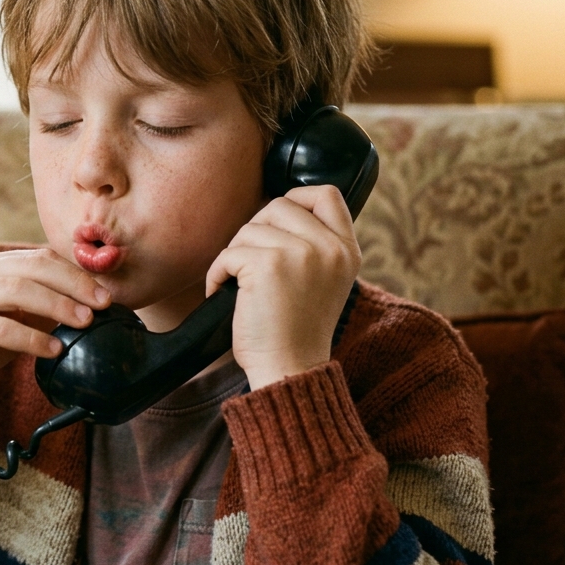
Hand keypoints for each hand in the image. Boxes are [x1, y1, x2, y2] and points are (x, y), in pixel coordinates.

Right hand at [0, 248, 110, 428]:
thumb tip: (88, 311)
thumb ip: (37, 312)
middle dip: (73, 285)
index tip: (106, 294)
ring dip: (56, 305)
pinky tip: (53, 350)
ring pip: (16, 290)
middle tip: (103, 305)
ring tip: (84, 323)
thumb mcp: (9, 323)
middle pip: (31, 267)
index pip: (39, 258)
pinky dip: (31, 337)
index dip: (75, 273)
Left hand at [205, 185, 361, 389]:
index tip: (278, 224)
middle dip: (256, 231)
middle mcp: (330, 248)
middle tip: (251, 265)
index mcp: (346, 251)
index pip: (326, 194)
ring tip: (240, 285)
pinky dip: (218, 273)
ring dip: (235, 255)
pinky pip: (229, 253)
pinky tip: (223, 293)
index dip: (297, 198)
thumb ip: (314, 246)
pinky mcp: (269, 264)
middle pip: (280, 205)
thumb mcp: (324, 282)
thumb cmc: (296, 332)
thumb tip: (274, 211)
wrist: (289, 369)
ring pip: (250, 227)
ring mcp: (301, 253)